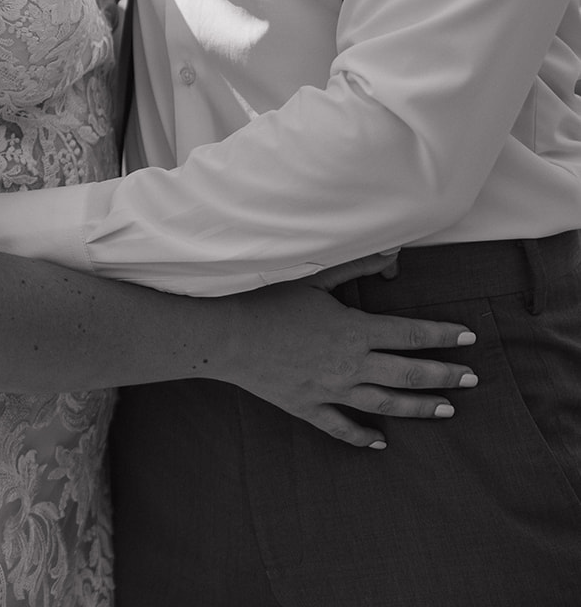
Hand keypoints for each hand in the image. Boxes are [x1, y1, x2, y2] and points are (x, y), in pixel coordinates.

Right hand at [220, 266, 477, 449]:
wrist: (226, 335)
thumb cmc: (268, 299)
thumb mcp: (314, 277)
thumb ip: (357, 265)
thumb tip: (394, 252)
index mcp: (354, 330)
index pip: (410, 335)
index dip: (442, 337)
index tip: (468, 339)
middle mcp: (349, 365)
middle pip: (408, 374)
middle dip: (444, 376)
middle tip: (472, 379)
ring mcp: (330, 391)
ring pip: (385, 405)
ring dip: (419, 408)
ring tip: (447, 409)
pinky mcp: (308, 407)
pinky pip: (342, 427)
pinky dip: (363, 438)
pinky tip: (381, 444)